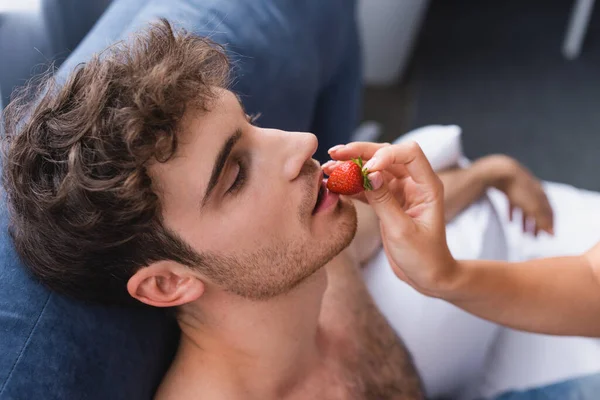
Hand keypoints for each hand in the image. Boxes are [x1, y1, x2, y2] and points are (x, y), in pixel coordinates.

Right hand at [326, 142, 457, 294]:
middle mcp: (414, 183)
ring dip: (351, 166)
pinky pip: (367, 186)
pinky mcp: (387, 200)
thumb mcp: (401, 230)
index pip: (409, 154)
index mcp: (427, 185)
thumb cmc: (423, 256)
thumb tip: (369, 174)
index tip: (366, 169)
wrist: (427, 276)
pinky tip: (334, 184)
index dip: (386, 155)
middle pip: (387, 154)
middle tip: (336, 153)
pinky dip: (351, 184)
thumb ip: (384, 201)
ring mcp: (400, 190)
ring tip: (328, 168)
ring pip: (374, 168)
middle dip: (361, 152)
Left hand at [482, 155, 553, 235]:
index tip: (549, 235)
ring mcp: (520, 189)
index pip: (549, 211)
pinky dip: (512, 213)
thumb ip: (542, 220)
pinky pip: (511, 203)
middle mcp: (533, 191)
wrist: (500, 171)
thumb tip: (553, 234)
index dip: (550, 224)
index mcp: (541, 194)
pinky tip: (509, 221)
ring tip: (523, 233)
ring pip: (525, 208)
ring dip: (525, 221)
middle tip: (535, 238)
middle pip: (537, 211)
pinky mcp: (507, 189)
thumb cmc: (518, 189)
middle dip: (536, 225)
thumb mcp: (532, 207)